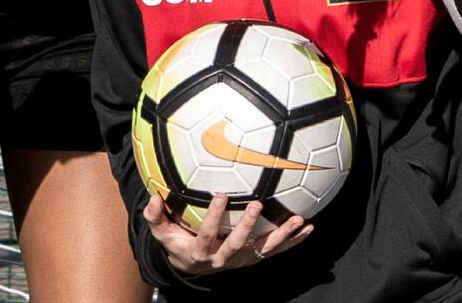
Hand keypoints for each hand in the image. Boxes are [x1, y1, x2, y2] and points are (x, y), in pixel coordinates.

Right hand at [143, 194, 310, 276]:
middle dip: (248, 226)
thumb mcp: (161, 232)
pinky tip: (309, 228)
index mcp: (202, 251)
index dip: (215, 217)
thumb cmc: (177, 242)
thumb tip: (153, 197)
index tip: (221, 195)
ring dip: (282, 236)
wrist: (192, 266)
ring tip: (298, 220)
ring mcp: (243, 260)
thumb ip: (154, 216)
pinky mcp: (255, 258)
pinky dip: (294, 241)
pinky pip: (276, 251)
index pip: (208, 234)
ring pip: (264, 250)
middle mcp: (224, 258)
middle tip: (257, 204)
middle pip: (238, 244)